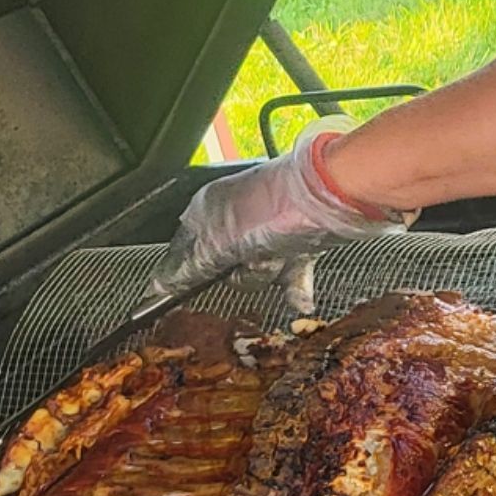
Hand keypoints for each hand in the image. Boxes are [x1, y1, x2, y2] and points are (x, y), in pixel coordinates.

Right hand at [140, 121, 413, 313]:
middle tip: (251, 257)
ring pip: (256, 271)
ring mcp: (268, 229)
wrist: (335, 195)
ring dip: (269, 273)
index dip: (182, 274)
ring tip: (284, 257)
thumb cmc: (273, 210)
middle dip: (239, 271)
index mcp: (209, 209)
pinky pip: (289, 273)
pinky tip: (300, 299)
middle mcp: (236, 217)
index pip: (183, 249)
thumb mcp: (223, 241)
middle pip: (223, 266)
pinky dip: (295, 285)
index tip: (172, 301)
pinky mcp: (298, 241)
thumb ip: (193, 265)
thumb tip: (160, 284)